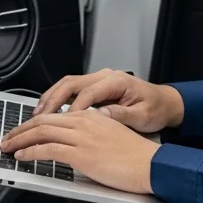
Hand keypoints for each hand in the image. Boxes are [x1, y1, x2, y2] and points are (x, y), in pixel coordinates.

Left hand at [1, 109, 160, 193]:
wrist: (151, 164)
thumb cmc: (136, 156)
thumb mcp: (110, 137)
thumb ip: (90, 136)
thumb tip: (73, 145)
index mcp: (91, 116)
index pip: (55, 115)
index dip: (34, 123)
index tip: (23, 130)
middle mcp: (84, 121)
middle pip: (43, 120)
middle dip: (21, 129)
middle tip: (8, 137)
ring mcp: (82, 136)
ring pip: (41, 132)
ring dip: (20, 139)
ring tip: (8, 146)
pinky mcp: (80, 153)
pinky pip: (47, 149)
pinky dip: (31, 151)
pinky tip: (23, 155)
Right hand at [32, 68, 184, 132]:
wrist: (165, 103)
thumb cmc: (156, 108)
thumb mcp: (142, 116)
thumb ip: (120, 115)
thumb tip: (100, 116)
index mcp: (117, 81)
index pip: (88, 94)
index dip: (74, 110)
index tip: (64, 125)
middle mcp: (106, 77)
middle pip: (71, 84)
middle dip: (52, 100)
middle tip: (38, 117)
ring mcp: (99, 80)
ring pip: (68, 85)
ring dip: (51, 98)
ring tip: (37, 114)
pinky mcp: (96, 88)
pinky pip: (72, 90)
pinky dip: (58, 99)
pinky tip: (48, 111)